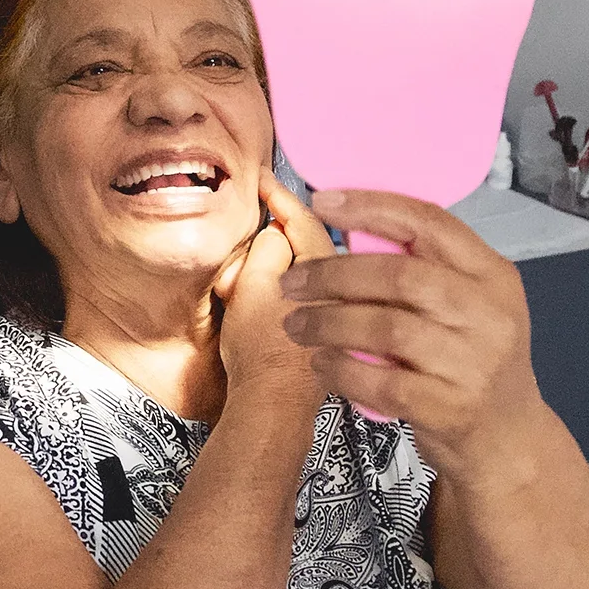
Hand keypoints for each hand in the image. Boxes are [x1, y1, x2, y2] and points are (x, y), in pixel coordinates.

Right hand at [212, 178, 336, 403]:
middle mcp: (345, 289)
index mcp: (331, 271)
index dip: (280, 196)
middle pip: (309, 243)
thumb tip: (278, 231)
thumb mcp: (254, 287)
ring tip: (244, 274)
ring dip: (276, 263)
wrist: (272, 408)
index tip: (264, 180)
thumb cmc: (263, 355)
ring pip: (306, 270)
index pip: (305, 219)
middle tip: (250, 228)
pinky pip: (305, 296)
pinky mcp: (330, 334)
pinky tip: (259, 301)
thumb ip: (270, 247)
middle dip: (276, 233)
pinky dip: (282, 289)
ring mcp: (340, 313)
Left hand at [280, 190, 545, 473]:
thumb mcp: (469, 305)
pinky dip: (341, 370)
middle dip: (333, 274)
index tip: (321, 202)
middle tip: (292, 283)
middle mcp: (489, 314)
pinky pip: (380, 382)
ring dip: (327, 323)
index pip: (430, 222)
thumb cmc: (472, 361)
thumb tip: (348, 226)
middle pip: (399, 275)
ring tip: (296, 325)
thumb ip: (423, 268)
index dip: (370, 207)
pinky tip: (321, 364)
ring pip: (385, 327)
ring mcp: (473, 363)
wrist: (508, 437)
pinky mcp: (451, 407)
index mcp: (492, 275)